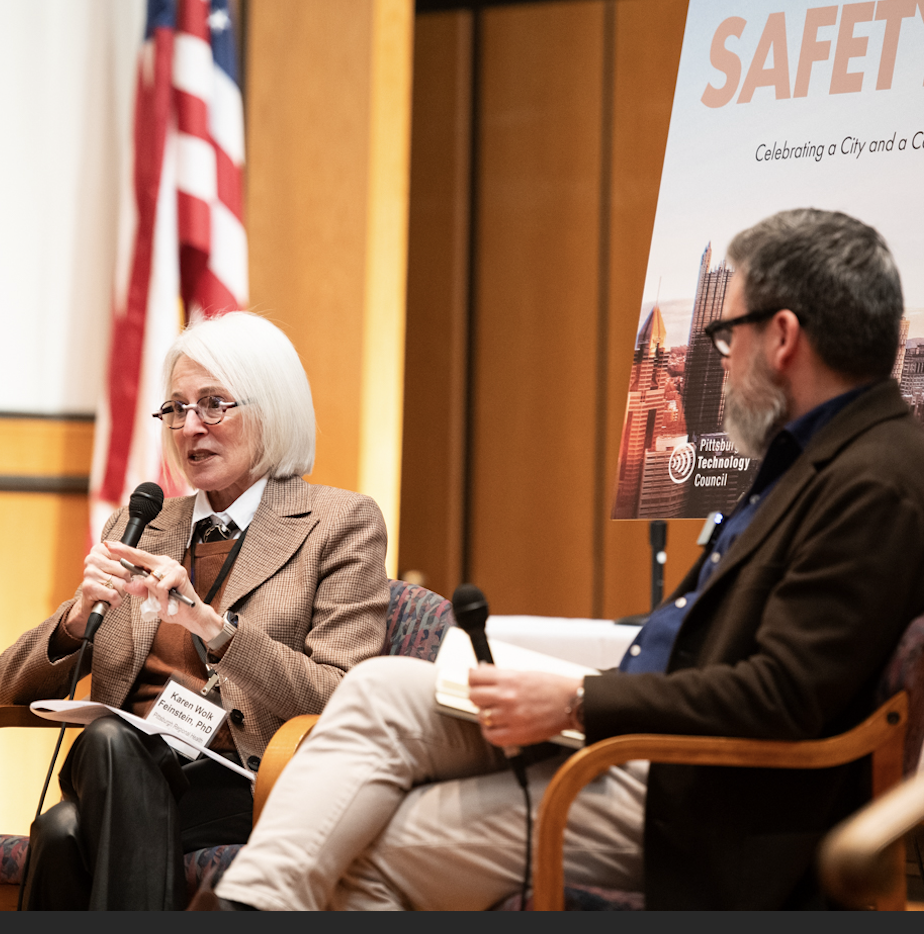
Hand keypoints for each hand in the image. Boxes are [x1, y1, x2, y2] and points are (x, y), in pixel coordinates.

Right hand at [65, 541, 135, 637]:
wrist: (91, 601)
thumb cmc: (108, 582)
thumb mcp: (118, 566)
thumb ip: (128, 557)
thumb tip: (137, 554)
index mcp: (101, 550)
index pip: (126, 554)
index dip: (133, 567)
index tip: (128, 572)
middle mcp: (92, 558)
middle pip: (126, 571)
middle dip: (126, 581)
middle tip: (116, 583)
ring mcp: (89, 572)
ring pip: (121, 584)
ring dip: (121, 592)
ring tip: (111, 591)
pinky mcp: (89, 587)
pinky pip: (114, 594)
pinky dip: (116, 601)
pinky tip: (109, 599)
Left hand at [105, 541, 224, 642]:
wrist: (190, 614)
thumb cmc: (172, 605)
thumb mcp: (151, 599)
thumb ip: (140, 589)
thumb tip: (127, 583)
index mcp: (157, 566)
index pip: (138, 557)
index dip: (123, 550)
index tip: (108, 545)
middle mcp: (165, 563)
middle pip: (141, 557)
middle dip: (125, 553)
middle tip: (110, 547)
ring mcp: (173, 567)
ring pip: (149, 578)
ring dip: (153, 594)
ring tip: (162, 602)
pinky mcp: (179, 575)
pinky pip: (160, 586)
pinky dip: (162, 597)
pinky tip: (168, 602)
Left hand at [467, 667, 581, 747]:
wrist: (572, 703)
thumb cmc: (553, 688)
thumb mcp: (525, 673)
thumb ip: (502, 675)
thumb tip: (482, 673)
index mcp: (509, 679)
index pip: (475, 677)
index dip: (473, 679)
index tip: (475, 681)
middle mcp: (507, 697)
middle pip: (473, 696)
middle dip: (478, 696)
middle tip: (485, 698)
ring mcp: (511, 717)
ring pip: (481, 716)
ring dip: (485, 714)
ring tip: (496, 712)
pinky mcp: (517, 734)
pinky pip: (491, 736)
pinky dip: (490, 732)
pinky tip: (496, 726)